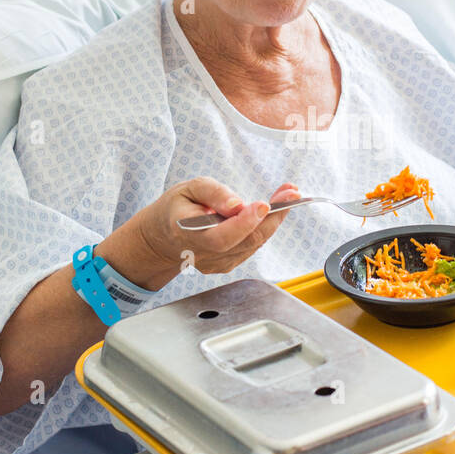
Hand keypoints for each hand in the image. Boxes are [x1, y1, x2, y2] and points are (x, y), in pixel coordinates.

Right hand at [103, 178, 299, 286]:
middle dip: (272, 217)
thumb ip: (214, 193)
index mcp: (188, 233)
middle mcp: (203, 254)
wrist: (164, 237)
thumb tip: (238, 204)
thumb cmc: (177, 208)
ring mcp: (216, 263)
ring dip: (274, 220)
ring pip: (253, 244)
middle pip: (245, 241)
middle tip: (290, 194)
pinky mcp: (226, 265)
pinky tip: (272, 211)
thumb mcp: (189, 188)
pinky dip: (265, 228)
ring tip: (288, 196)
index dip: (245, 223)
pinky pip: (251, 247)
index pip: (221, 236)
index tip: (264, 204)